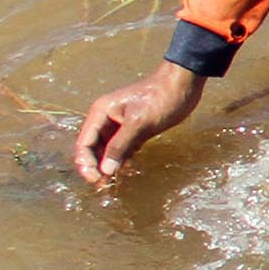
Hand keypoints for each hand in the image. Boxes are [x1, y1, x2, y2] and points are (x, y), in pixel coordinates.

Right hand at [73, 64, 203, 186]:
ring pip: (107, 150)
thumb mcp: (139, 123)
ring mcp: (119, 125)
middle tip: (102, 185)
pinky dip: (121, 159)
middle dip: (95, 166)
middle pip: (93, 148)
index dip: (86, 163)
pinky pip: (122, 148)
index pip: (84, 143)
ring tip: (111, 182)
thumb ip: (121, 146)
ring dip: (108, 165)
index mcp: (101, 113)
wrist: (183, 84)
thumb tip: (105, 169)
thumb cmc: (160, 99)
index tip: (95, 179)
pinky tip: (125, 171)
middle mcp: (106, 119)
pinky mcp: (134, 130)